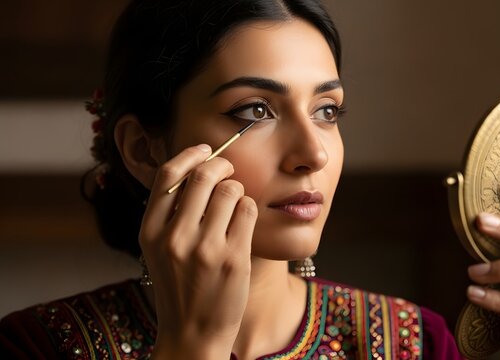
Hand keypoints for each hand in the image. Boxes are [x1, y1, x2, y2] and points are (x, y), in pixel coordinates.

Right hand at [139, 144, 257, 358]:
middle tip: (228, 170)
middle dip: (222, 165)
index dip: (190, 154)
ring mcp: (205, 248)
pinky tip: (242, 224)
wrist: (192, 333)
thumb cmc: (179, 287)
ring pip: (231, 190)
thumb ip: (169, 213)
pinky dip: (248, 209)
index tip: (205, 149)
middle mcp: (174, 237)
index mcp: (149, 231)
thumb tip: (194, 166)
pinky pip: (248, 210)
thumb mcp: (158, 250)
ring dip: (237, 190)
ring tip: (234, 206)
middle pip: (204, 175)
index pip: (168, 174)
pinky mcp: (233, 258)